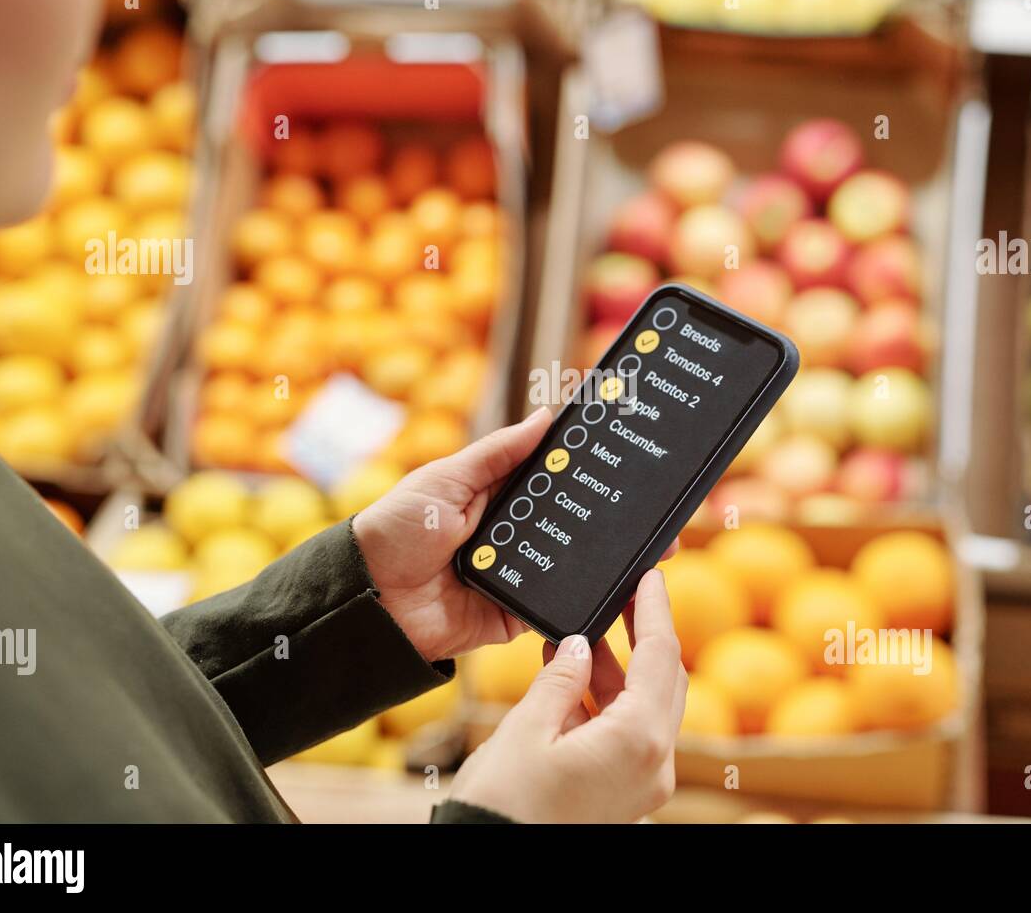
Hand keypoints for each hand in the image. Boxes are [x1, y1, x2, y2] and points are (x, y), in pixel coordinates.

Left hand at [354, 408, 677, 662]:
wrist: (368, 600)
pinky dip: (582, 603)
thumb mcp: (446, 478)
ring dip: (609, 562)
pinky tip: (620, 592)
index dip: (590, 471)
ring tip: (656, 551)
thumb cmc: (397, 529)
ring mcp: (517, 576)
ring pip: (573, 568)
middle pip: (574, 525)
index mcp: (498, 496)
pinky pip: (555, 609)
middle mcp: (514, 535)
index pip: (555, 479)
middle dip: (615, 521)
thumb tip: (546, 415)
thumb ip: (498, 453)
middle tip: (662, 514)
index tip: (631, 459)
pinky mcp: (514, 616)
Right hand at [446, 569, 688, 822]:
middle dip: (640, 636)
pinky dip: (599, 701)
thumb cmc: (504, 806)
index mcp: (639, 740)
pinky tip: (564, 676)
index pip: (661, 656)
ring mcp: (640, 782)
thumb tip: (576, 646)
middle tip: (621, 596)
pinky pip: (623, 733)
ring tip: (573, 635)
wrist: (486, 859)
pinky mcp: (620, 792)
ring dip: (611, 669)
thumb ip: (559, 680)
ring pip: (641, 706)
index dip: (656, 610)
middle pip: (661, 680)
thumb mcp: (526, 728)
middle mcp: (653, 763)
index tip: (652, 575)